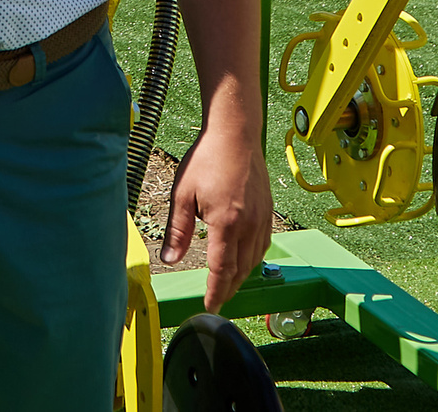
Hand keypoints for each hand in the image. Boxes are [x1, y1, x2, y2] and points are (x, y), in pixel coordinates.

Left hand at [163, 118, 272, 312]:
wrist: (235, 132)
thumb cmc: (207, 158)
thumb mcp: (182, 194)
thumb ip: (177, 230)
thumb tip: (169, 260)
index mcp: (226, 223)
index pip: (221, 269)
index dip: (216, 291)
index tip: (210, 306)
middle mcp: (249, 225)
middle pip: (240, 269)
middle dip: (228, 288)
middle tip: (216, 300)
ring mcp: (262, 218)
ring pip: (254, 259)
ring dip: (241, 275)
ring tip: (227, 284)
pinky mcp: (268, 209)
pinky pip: (263, 244)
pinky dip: (253, 258)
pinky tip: (244, 259)